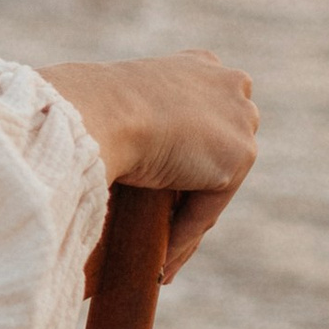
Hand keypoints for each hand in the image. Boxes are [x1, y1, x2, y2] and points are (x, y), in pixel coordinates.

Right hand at [40, 48, 257, 277]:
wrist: (98, 111)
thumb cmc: (89, 107)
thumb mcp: (119, 104)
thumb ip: (136, 123)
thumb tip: (115, 160)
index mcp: (201, 64)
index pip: (201, 122)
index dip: (184, 158)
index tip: (161, 190)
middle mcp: (230, 85)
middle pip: (214, 154)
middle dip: (193, 190)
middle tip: (160, 228)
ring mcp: (240, 119)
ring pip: (214, 185)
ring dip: (186, 222)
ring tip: (157, 257)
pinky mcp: (238, 158)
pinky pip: (207, 211)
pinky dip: (182, 237)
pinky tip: (159, 264)